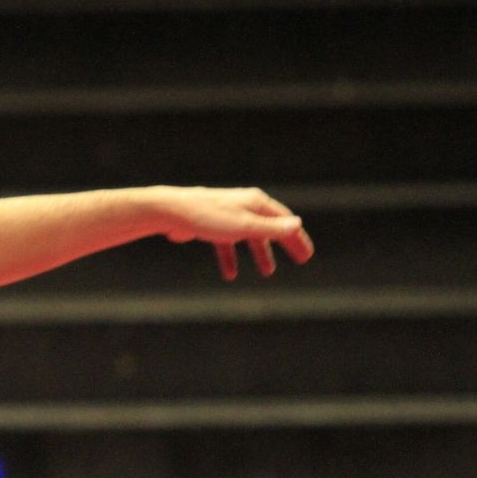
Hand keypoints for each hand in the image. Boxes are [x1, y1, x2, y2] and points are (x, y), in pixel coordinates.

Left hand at [155, 186, 315, 279]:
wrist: (170, 212)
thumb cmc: (208, 217)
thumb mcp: (244, 226)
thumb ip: (270, 228)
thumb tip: (297, 225)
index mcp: (255, 203)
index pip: (284, 221)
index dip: (297, 238)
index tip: (306, 256)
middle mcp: (243, 205)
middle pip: (270, 227)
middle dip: (284, 245)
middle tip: (300, 261)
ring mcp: (227, 215)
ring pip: (249, 237)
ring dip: (259, 254)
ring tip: (267, 273)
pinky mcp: (210, 225)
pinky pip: (226, 244)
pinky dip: (230, 258)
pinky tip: (230, 275)